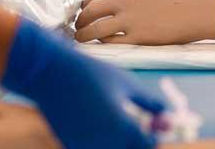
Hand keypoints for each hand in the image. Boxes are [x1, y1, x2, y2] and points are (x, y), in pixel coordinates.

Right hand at [1, 17, 162, 148]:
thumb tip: (166, 113)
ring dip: (121, 142)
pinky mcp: (71, 146)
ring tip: (121, 119)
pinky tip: (102, 123)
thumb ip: (148, 102)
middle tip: (142, 125)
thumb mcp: (125, 83)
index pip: (148, 145)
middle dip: (139, 141)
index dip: (155, 136)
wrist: (48, 73)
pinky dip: (104, 142)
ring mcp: (85, 147)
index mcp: (121, 128)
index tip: (158, 125)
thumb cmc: (89, 72)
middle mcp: (104, 144)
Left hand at [75, 0, 213, 44]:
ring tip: (80, 40)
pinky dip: (101, 44)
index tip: (83, 12)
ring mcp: (131, 19)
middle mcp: (125, 0)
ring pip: (95, 28)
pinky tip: (100, 46)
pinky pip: (112, 42)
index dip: (85, 6)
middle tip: (77, 28)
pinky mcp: (139, 37)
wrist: (199, 8)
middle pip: (90, 11)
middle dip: (80, 20)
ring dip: (83, 35)